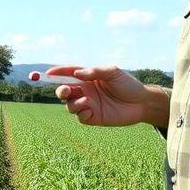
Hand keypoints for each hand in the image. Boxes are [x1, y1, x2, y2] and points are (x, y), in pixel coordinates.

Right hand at [50, 65, 166, 126]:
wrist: (142, 103)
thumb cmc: (128, 84)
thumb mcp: (113, 72)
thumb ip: (95, 72)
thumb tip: (77, 74)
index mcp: (88, 78)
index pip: (68, 74)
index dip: (57, 73)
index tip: (48, 73)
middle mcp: (86, 91)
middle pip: (64, 91)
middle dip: (60, 91)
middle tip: (65, 91)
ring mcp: (89, 104)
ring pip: (70, 105)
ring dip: (73, 103)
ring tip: (86, 101)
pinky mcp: (93, 117)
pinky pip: (80, 117)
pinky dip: (81, 113)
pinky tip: (89, 110)